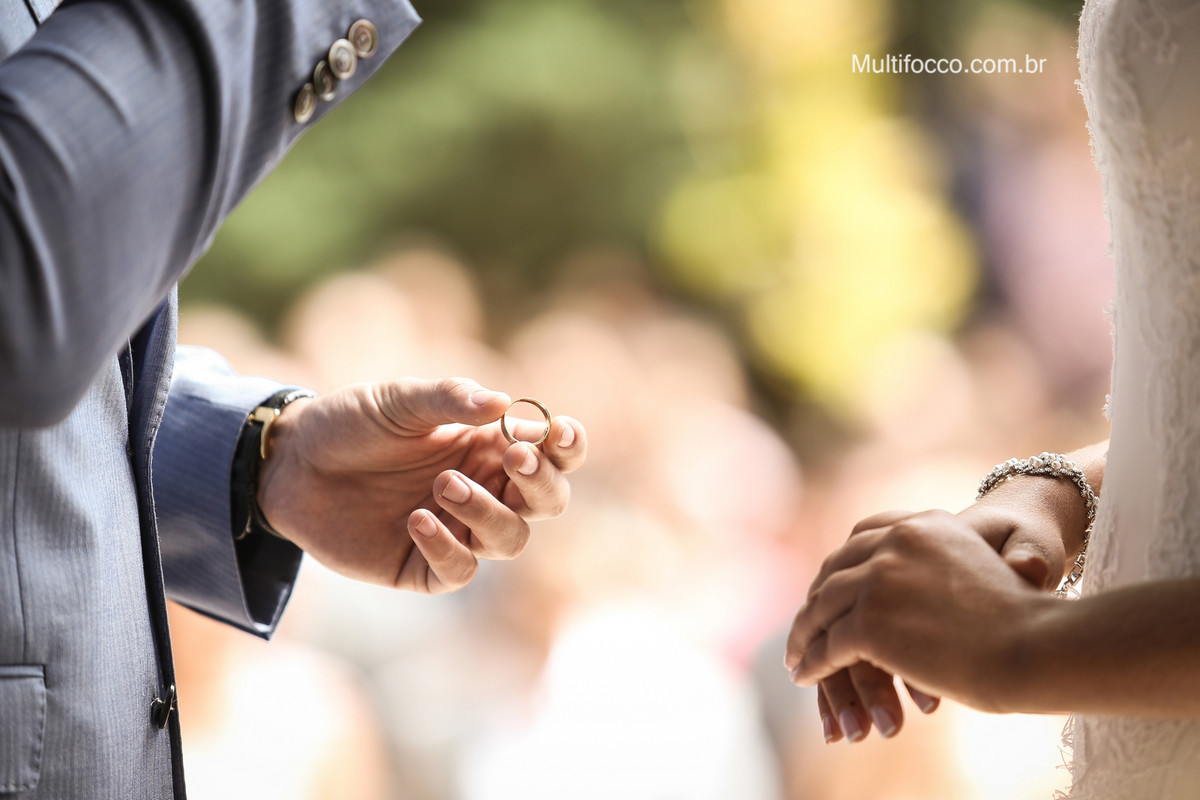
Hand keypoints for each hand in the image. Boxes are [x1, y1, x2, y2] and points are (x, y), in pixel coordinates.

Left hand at [256, 378, 586, 593]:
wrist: (289, 465)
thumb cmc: (350, 424)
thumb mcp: (398, 401)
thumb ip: (450, 398)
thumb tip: (505, 402)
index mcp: (489, 445)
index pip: (552, 453)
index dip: (567, 447)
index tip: (556, 433)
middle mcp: (484, 489)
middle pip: (547, 501)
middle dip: (542, 483)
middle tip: (513, 458)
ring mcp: (457, 529)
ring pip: (511, 539)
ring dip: (490, 513)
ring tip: (442, 484)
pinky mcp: (423, 565)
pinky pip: (460, 571)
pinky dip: (448, 549)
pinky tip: (416, 521)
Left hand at [787, 510, 1054, 730]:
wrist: (1037, 646)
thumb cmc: (1022, 619)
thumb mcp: (974, 568)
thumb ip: (935, 565)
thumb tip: (909, 584)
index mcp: (924, 523)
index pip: (862, 538)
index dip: (841, 568)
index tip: (830, 590)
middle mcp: (896, 541)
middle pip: (835, 569)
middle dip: (817, 599)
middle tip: (806, 625)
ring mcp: (878, 579)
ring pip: (822, 607)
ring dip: (805, 634)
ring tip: (797, 655)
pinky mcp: (869, 621)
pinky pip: (827, 644)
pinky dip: (812, 661)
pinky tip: (806, 675)